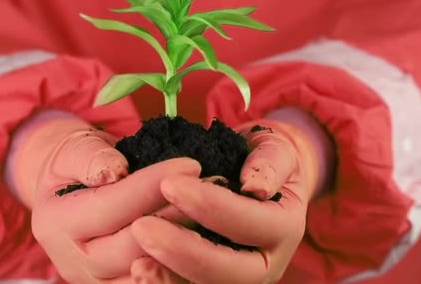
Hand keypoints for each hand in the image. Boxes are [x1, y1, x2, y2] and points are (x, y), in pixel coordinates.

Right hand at [7, 111, 200, 282]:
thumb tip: (115, 170)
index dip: (151, 186)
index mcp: (57, 223)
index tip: (191, 164)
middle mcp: (74, 261)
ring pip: (148, 275)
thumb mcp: (75, 151)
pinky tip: (210, 239)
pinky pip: (157, 283)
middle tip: (213, 188)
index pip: (111, 208)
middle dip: (176, 216)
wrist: (68, 191)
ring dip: (186, 244)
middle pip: (133, 248)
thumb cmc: (77, 165)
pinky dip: (182, 266)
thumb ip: (91, 158)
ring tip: (215, 214)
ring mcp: (97, 282)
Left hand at [131, 118, 320, 282]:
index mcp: (284, 228)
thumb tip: (256, 187)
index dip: (212, 207)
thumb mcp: (275, 150)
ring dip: (171, 278)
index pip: (250, 224)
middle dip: (185, 252)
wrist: (262, 181)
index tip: (170, 182)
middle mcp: (268, 264)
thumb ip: (269, 163)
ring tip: (136, 264)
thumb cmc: (265, 159)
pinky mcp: (215, 281)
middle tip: (141, 227)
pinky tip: (139, 273)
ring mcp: (242, 279)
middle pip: (230, 273)